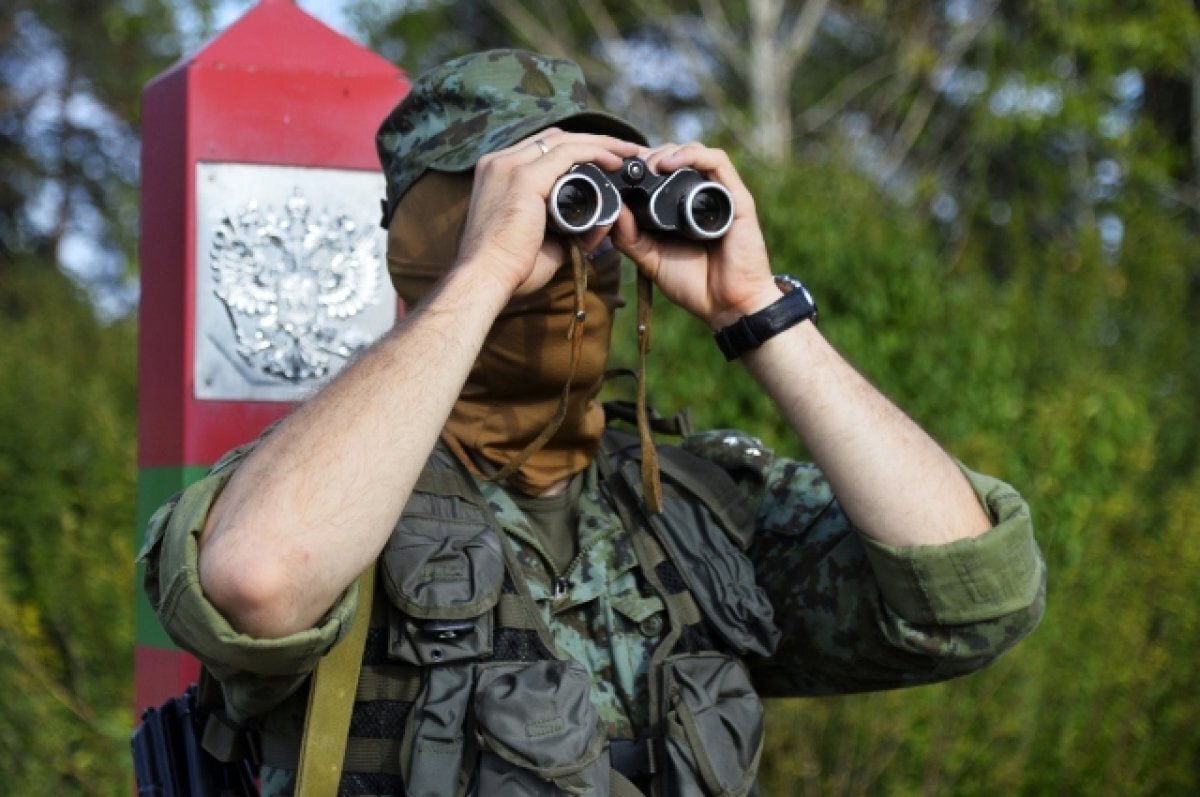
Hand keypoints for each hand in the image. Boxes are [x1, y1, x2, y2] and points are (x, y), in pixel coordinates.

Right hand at [455, 129, 641, 298]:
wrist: (485, 278)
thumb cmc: (509, 268)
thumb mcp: (542, 242)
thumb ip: (567, 231)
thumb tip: (598, 229)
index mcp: (497, 174)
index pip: (540, 148)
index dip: (574, 150)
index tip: (602, 160)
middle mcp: (499, 162)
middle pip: (554, 138)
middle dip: (592, 141)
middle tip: (624, 149)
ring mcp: (510, 166)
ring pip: (564, 141)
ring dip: (600, 143)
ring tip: (627, 151)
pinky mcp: (524, 177)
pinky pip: (568, 154)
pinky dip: (595, 153)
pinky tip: (615, 161)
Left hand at [609, 142, 779, 327]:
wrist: (727, 307)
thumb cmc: (694, 285)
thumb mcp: (651, 260)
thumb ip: (630, 238)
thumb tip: (613, 209)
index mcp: (681, 208)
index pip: (661, 172)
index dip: (639, 164)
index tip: (617, 169)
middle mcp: (701, 197)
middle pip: (676, 156)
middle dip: (650, 155)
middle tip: (630, 166)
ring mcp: (720, 195)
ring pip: (695, 152)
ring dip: (668, 151)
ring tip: (648, 165)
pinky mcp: (737, 198)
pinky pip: (717, 162)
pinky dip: (692, 156)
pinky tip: (669, 165)